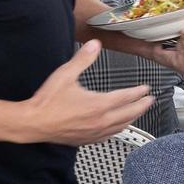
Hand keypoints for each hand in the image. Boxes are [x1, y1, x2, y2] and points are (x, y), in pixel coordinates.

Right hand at [14, 41, 153, 143]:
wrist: (33, 123)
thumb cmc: (47, 102)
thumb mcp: (65, 74)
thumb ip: (83, 59)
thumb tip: (94, 44)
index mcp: (98, 105)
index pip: (126, 97)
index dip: (138, 92)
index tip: (146, 89)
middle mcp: (100, 121)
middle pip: (129, 113)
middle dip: (142, 106)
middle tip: (150, 100)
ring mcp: (95, 132)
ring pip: (121, 126)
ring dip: (133, 118)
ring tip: (138, 112)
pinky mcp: (87, 139)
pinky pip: (109, 135)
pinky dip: (119, 129)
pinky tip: (118, 127)